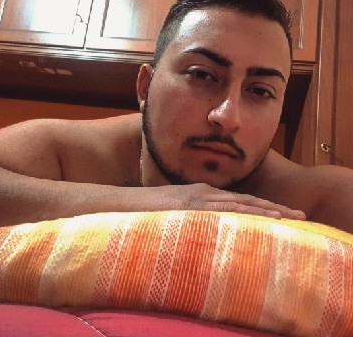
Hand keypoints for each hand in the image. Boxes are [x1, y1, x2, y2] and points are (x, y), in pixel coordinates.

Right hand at [144, 183, 305, 219]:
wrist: (123, 203)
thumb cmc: (149, 211)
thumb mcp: (176, 212)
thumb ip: (194, 216)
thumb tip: (209, 230)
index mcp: (203, 194)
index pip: (239, 201)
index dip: (263, 206)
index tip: (284, 214)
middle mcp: (205, 193)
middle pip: (246, 200)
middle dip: (274, 208)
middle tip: (300, 215)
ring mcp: (198, 198)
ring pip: (239, 204)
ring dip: (266, 210)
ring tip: (289, 217)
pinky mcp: (190, 205)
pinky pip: (222, 210)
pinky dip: (244, 213)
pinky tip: (260, 217)